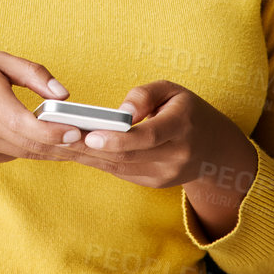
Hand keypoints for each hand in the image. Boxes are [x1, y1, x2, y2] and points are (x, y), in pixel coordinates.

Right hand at [0, 51, 90, 164]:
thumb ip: (32, 74)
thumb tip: (64, 94)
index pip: (31, 126)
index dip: (58, 133)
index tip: (79, 130)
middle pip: (34, 145)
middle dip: (66, 146)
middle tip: (92, 141)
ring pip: (27, 153)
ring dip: (54, 150)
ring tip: (79, 143)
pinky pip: (14, 153)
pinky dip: (32, 148)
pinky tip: (48, 141)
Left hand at [59, 80, 257, 232]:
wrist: (214, 150)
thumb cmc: (188, 111)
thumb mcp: (173, 90)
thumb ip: (146, 94)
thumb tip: (122, 110)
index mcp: (181, 127)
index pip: (148, 136)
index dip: (118, 138)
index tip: (90, 135)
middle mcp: (175, 155)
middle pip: (128, 155)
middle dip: (91, 148)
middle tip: (59, 138)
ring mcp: (165, 174)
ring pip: (120, 166)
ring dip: (88, 157)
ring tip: (58, 144)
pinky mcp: (154, 182)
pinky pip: (121, 172)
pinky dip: (97, 161)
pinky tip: (74, 151)